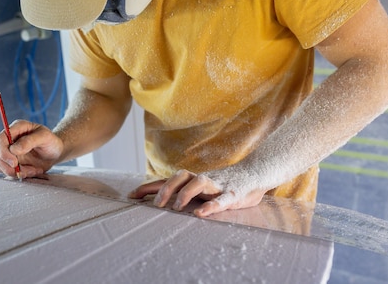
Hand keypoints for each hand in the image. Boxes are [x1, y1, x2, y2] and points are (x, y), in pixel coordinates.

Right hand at [0, 119, 63, 178]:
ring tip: (33, 170)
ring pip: (0, 165)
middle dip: (7, 166)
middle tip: (23, 172)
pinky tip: (33, 171)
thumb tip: (14, 149)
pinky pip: (7, 172)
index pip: (0, 139)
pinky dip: (19, 175)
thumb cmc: (51, 142)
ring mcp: (8, 152)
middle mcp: (9, 140)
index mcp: (16, 128)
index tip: (14, 163)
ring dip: (15, 172)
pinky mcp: (11, 163)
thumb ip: (30, 141)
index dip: (3, 152)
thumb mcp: (45, 137)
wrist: (55, 153)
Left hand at [128, 166, 267, 217]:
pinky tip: (200, 214)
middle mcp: (202, 179)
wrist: (255, 173)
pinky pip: (221, 199)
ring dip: (185, 193)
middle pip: (181, 176)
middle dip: (166, 188)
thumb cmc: (224, 183)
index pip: (167, 180)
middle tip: (155, 204)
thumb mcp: (202, 188)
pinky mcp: (233, 194)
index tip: (132, 196)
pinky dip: (210, 206)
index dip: (150, 186)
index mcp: (194, 179)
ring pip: (199, 183)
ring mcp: (217, 185)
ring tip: (176, 207)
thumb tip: (160, 200)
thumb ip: (184, 193)